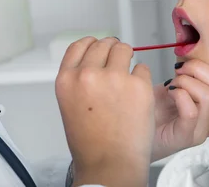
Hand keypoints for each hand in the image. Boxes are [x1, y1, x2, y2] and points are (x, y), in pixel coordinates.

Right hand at [55, 37, 153, 186]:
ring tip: (129, 77)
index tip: (99, 47)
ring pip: (124, 49)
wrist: (109, 164)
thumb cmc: (91, 143)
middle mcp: (87, 74)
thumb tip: (94, 61)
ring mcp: (114, 78)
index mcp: (66, 79)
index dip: (92, 43)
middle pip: (103, 44)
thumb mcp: (70, 104)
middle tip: (119, 61)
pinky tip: (137, 95)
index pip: (79, 45)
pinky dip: (142, 78)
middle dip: (112, 50)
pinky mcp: (138, 85)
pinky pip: (142, 68)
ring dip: (128, 58)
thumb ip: (78, 80)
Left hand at [151, 60, 208, 161]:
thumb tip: (197, 57)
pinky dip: (179, 94)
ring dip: (186, 81)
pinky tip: (169, 93)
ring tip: (172, 83)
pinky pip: (191, 110)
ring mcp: (201, 131)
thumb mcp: (176, 83)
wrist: (132, 126)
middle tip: (180, 70)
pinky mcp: (185, 137)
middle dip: (200, 68)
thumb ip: (192, 73)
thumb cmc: (154, 106)